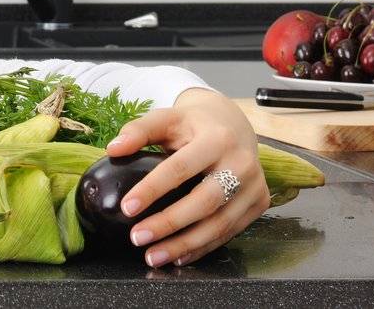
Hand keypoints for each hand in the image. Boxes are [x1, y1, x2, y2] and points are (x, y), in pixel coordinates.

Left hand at [101, 87, 267, 268]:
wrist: (234, 125)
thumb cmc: (193, 124)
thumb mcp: (166, 118)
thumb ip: (138, 131)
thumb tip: (113, 149)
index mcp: (217, 139)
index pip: (180, 168)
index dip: (152, 189)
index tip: (127, 208)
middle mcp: (242, 164)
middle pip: (205, 202)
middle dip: (169, 223)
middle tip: (137, 238)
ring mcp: (255, 186)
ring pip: (219, 224)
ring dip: (184, 244)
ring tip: (153, 256)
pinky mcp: (260, 204)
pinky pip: (230, 232)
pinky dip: (203, 247)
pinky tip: (178, 256)